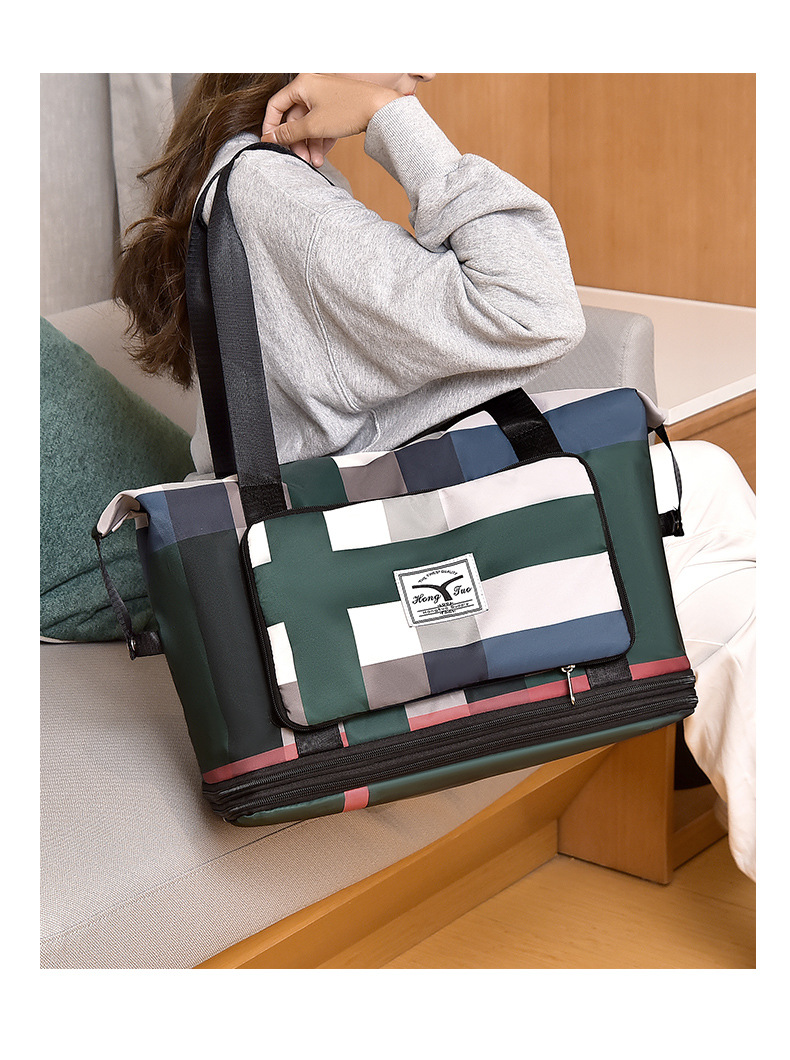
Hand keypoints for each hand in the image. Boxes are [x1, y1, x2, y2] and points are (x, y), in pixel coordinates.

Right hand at [261, 73, 398, 166]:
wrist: (381, 108)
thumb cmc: (349, 110)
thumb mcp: (313, 125)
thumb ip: (289, 132)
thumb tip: (269, 137)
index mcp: (302, 84)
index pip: (276, 105)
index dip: (271, 126)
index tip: (271, 143)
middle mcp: (312, 88)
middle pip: (294, 118)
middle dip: (297, 142)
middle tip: (301, 159)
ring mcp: (325, 98)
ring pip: (309, 124)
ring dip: (310, 145)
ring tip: (316, 162)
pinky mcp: (336, 108)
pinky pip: (322, 125)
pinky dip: (321, 140)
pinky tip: (323, 156)